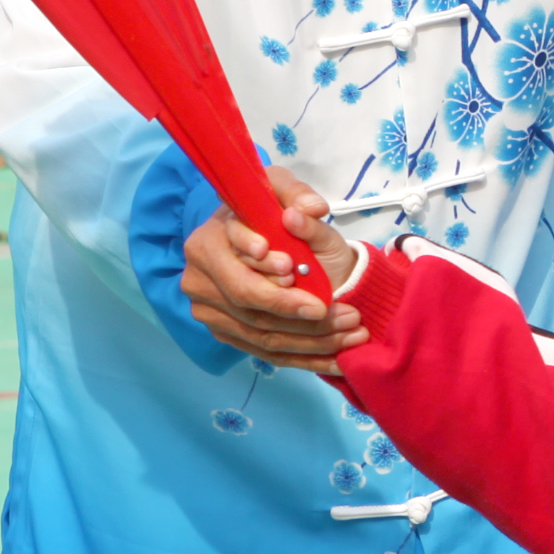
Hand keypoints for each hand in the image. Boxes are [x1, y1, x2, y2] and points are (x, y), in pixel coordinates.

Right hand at [180, 166, 362, 374]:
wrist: (281, 249)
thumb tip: (309, 209)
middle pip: (249, 306)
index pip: (234, 265)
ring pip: (263, 335)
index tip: (293, 270)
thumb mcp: (291, 196)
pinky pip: (268, 354)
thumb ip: (299, 196)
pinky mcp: (227, 335)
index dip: (264, 272)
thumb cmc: (281, 219)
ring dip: (314, 339)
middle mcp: (200, 279)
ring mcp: (210, 312)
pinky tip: (339, 358)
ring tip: (353, 333)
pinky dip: (307, 358)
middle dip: (299, 312)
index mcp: (208, 241)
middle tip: (345, 314)